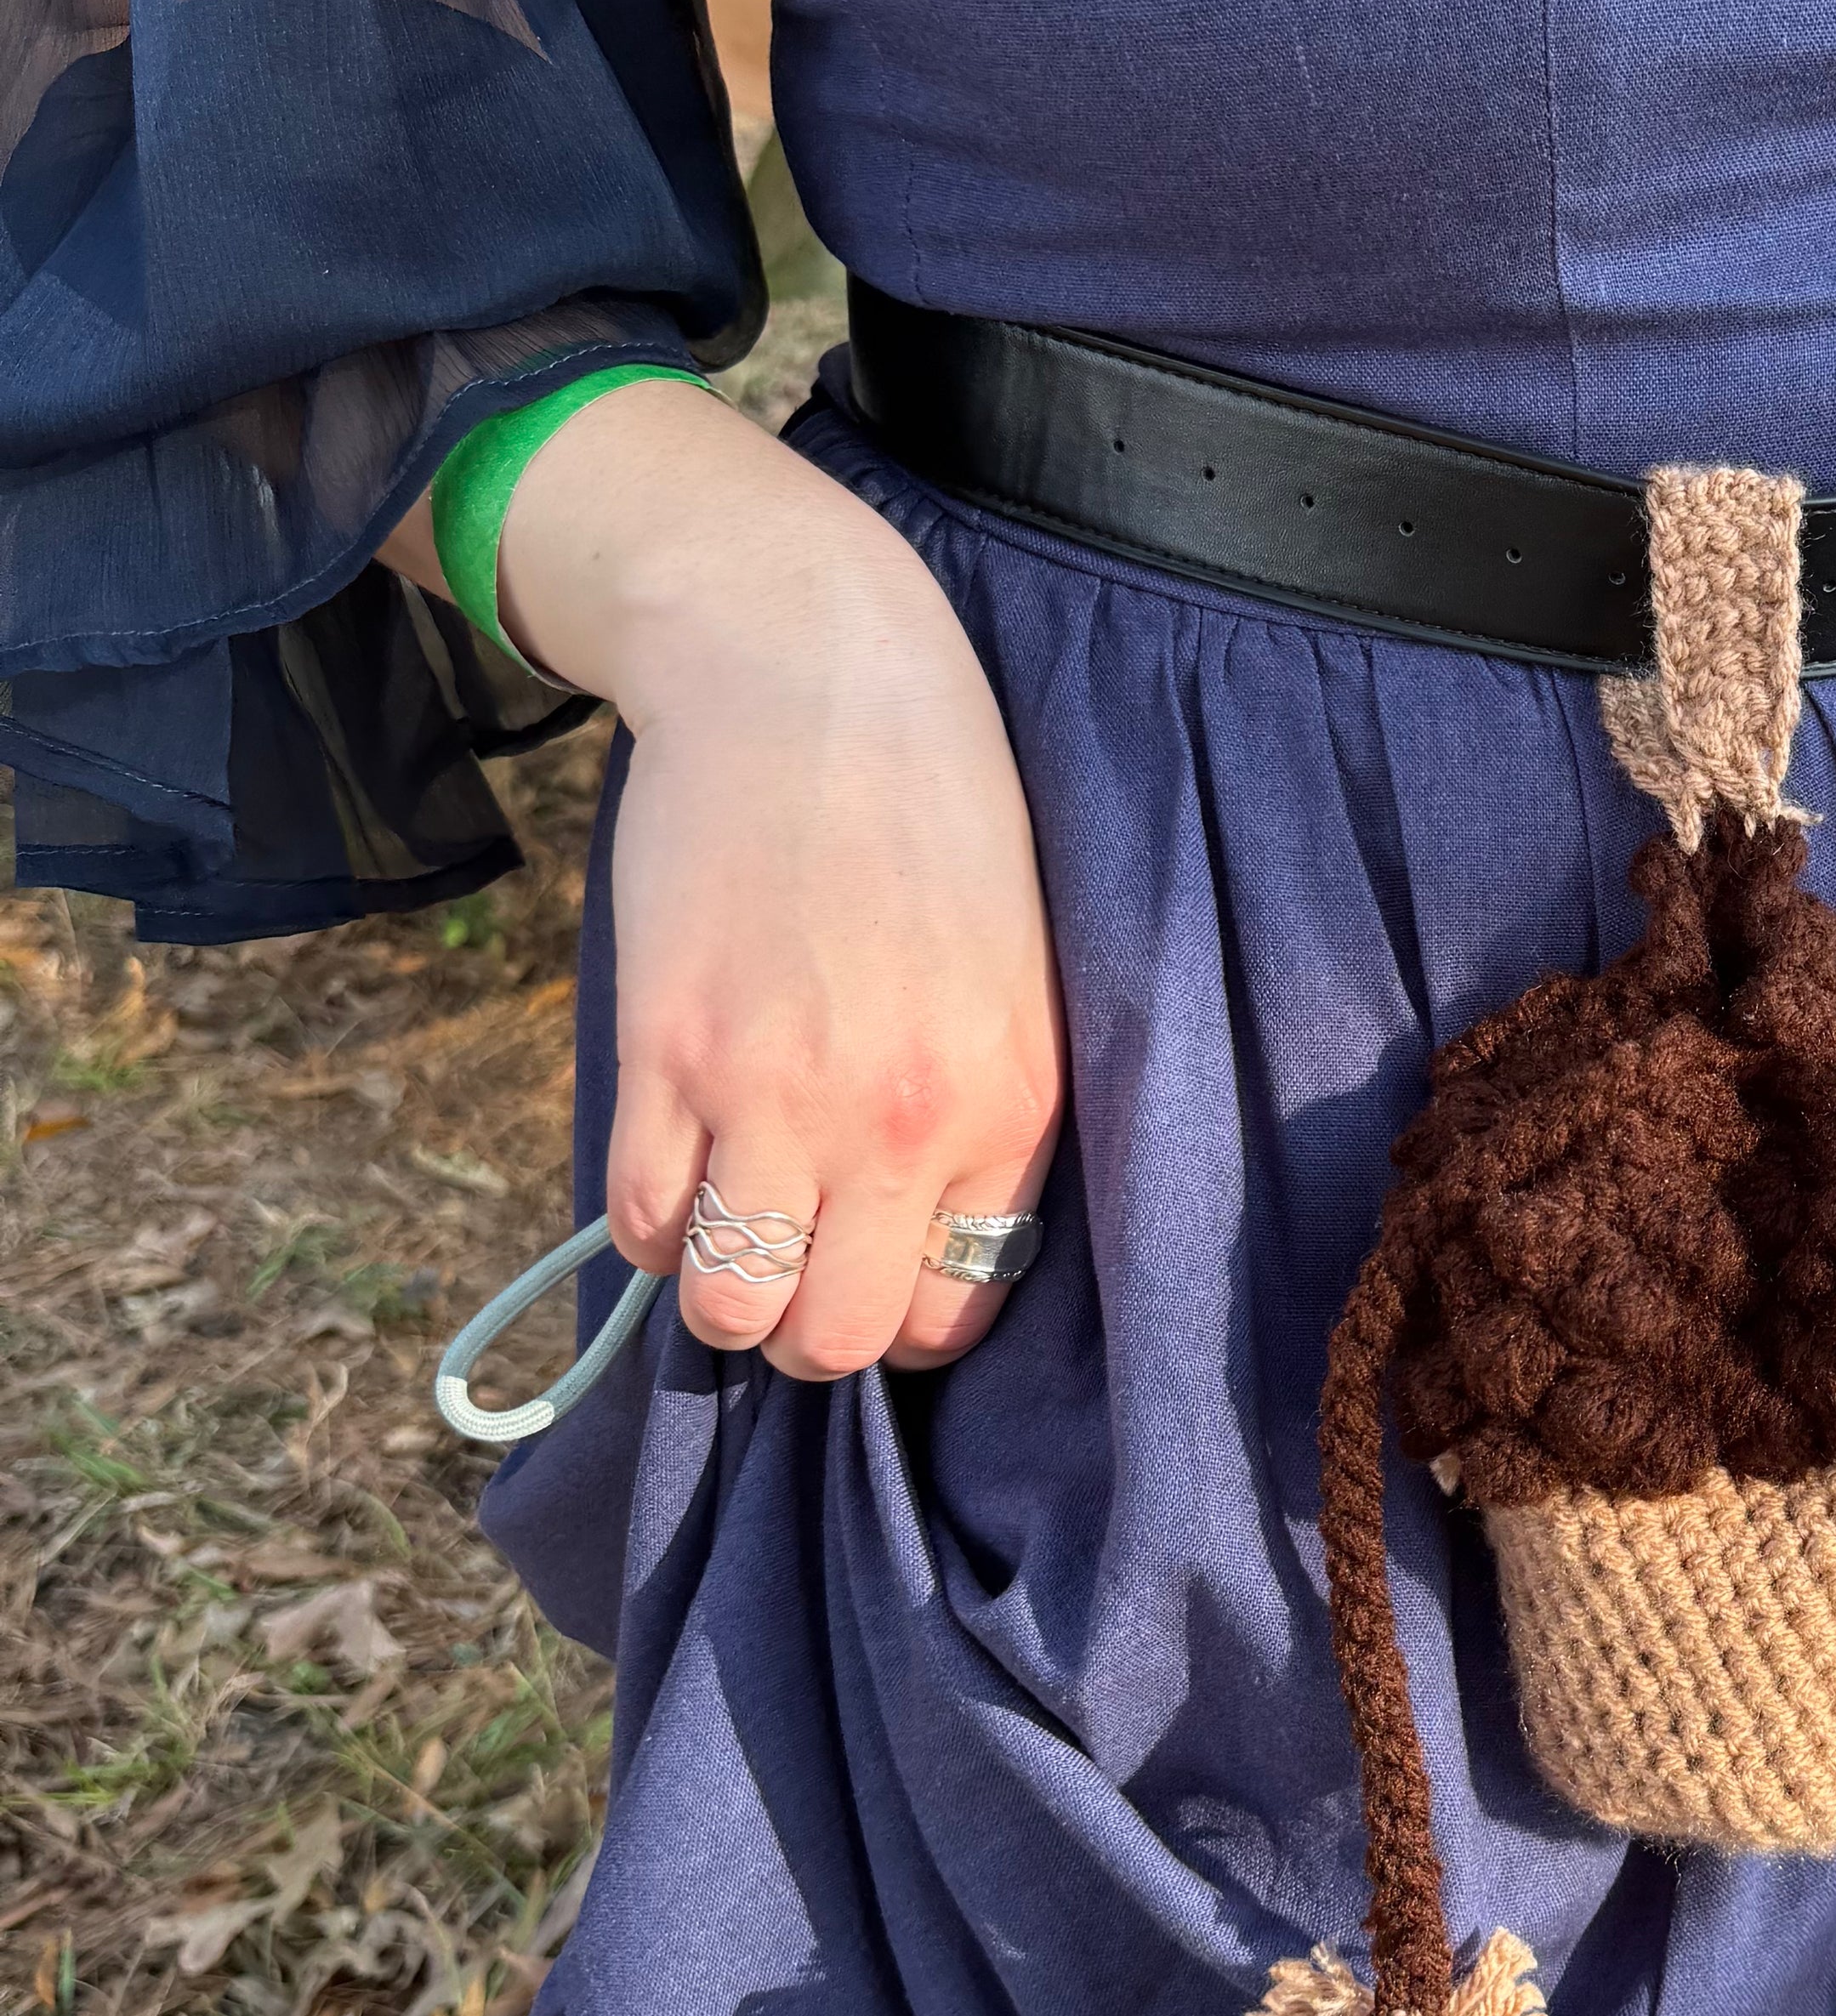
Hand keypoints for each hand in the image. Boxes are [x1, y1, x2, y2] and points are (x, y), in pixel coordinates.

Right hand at [386, 382, 1062, 1378]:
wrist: (810, 674)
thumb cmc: (927, 815)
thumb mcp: (1011, 976)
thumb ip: (979, 1111)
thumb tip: (922, 1240)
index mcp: (1010, 1105)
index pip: (957, 1313)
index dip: (902, 1308)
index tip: (870, 1260)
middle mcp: (904, 1122)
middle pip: (839, 1342)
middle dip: (807, 1324)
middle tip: (789, 1253)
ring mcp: (779, 1094)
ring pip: (731, 1308)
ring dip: (722, 1286)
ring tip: (728, 1213)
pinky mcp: (671, 1051)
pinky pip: (644, 1222)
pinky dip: (652, 1221)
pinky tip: (677, 1154)